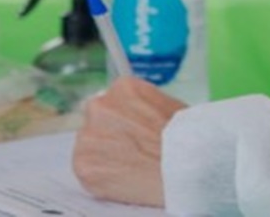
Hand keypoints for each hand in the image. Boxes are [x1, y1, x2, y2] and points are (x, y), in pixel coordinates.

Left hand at [72, 78, 186, 206]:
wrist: (187, 166)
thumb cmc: (187, 139)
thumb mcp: (170, 108)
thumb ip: (144, 109)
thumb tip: (138, 119)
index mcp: (122, 88)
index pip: (112, 103)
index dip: (124, 122)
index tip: (133, 135)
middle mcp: (99, 106)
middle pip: (97, 124)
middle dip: (111, 138)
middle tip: (133, 153)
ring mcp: (88, 135)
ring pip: (90, 148)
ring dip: (105, 158)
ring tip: (133, 170)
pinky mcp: (83, 164)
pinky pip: (88, 172)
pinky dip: (103, 180)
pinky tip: (126, 181)